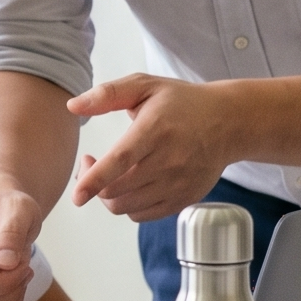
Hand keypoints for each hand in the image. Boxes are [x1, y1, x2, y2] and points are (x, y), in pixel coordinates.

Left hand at [68, 75, 232, 222]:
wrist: (228, 122)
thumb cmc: (181, 102)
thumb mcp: (145, 85)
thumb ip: (107, 94)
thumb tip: (72, 106)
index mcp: (155, 130)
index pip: (120, 161)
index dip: (95, 180)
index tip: (77, 194)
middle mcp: (168, 161)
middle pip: (118, 191)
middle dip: (92, 184)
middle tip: (89, 164)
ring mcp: (178, 184)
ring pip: (127, 207)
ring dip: (107, 196)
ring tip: (107, 175)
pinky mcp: (183, 199)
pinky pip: (142, 215)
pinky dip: (127, 205)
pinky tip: (127, 185)